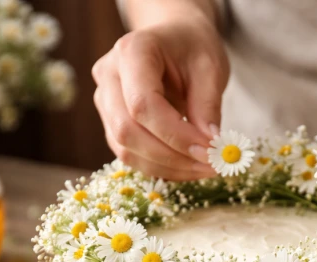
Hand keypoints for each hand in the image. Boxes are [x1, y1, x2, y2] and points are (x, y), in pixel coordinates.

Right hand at [92, 16, 228, 179]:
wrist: (174, 40)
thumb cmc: (192, 47)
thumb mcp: (211, 68)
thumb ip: (208, 105)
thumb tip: (209, 146)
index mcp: (131, 51)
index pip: (143, 104)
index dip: (175, 135)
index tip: (209, 151)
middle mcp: (108, 75)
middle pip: (127, 131)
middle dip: (171, 156)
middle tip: (212, 165)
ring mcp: (104, 100)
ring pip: (126, 149)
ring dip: (168, 167)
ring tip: (205, 167)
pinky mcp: (111, 122)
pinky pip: (130, 154)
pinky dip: (161, 167)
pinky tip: (189, 165)